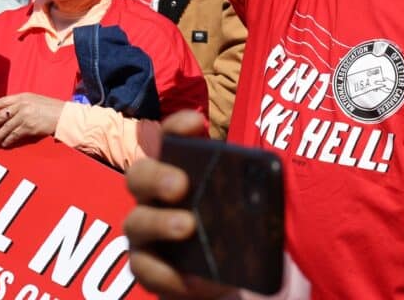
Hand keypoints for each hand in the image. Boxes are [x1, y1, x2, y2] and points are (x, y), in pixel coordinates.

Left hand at [0, 93, 64, 147]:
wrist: (65, 116)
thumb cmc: (53, 109)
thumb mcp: (36, 100)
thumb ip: (23, 104)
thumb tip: (9, 112)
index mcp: (23, 96)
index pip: (2, 101)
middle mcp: (22, 105)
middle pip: (1, 116)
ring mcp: (25, 116)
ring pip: (5, 128)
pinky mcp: (28, 127)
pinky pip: (13, 135)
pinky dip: (8, 140)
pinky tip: (5, 144)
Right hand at [124, 110, 236, 297]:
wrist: (228, 278)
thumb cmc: (235, 230)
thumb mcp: (247, 208)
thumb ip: (252, 194)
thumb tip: (267, 184)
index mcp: (179, 170)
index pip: (170, 139)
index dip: (177, 127)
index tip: (195, 123)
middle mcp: (154, 197)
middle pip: (139, 175)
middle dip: (157, 175)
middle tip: (181, 184)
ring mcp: (146, 231)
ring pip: (136, 221)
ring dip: (159, 222)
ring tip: (186, 226)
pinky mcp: (148, 267)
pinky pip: (145, 269)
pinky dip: (167, 274)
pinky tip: (191, 279)